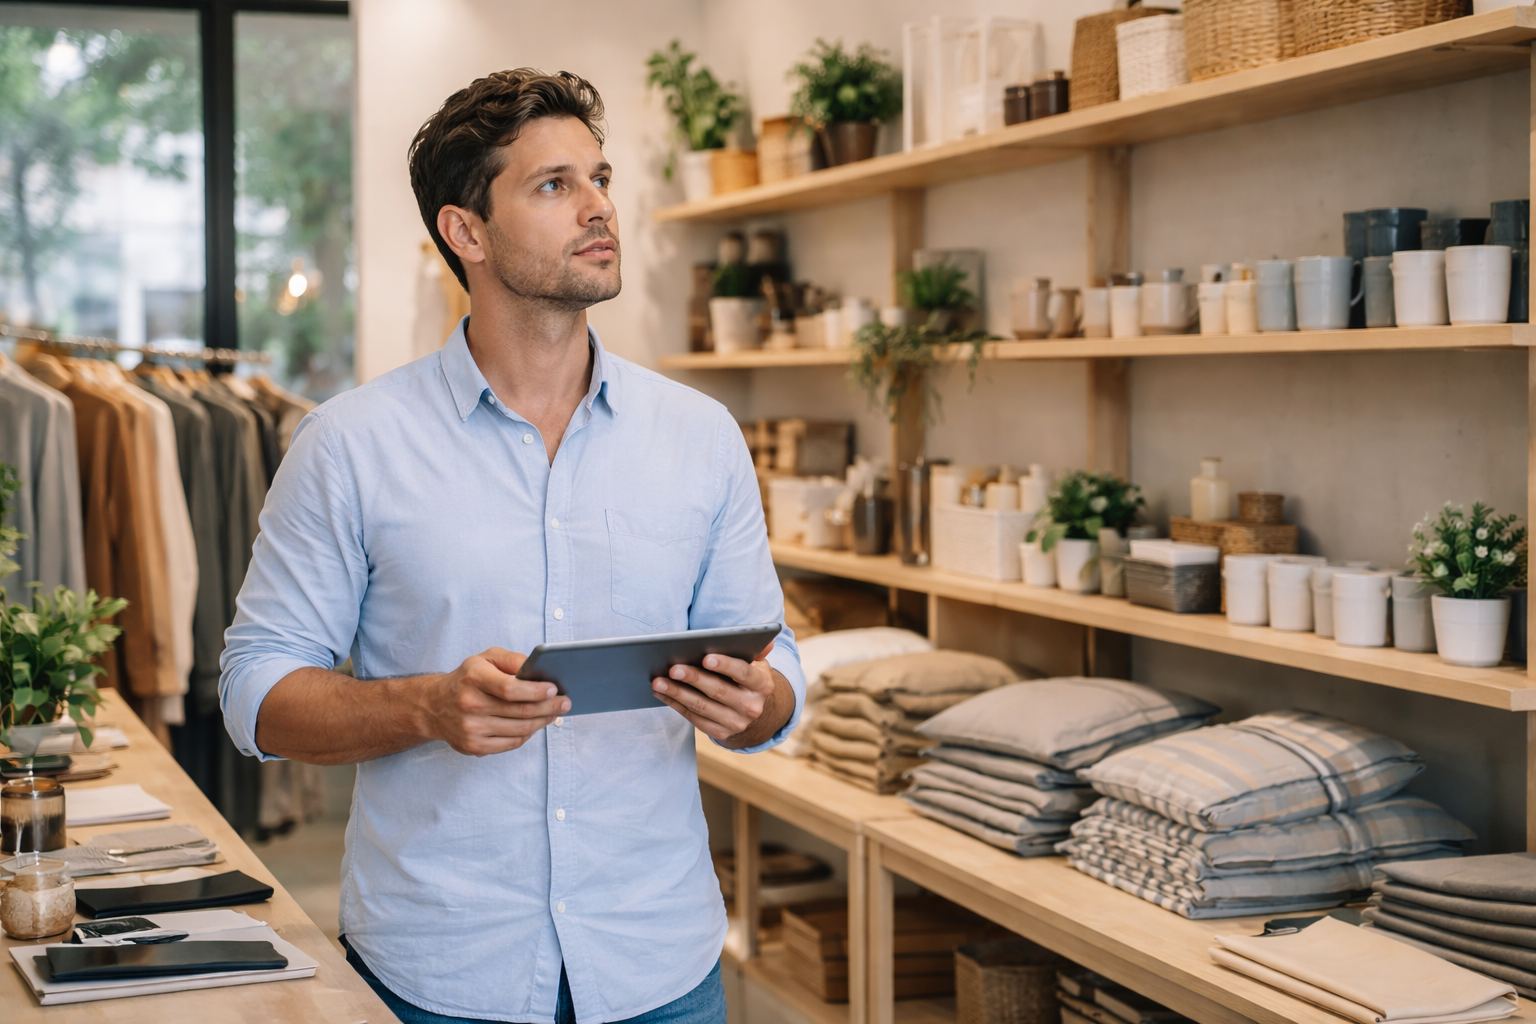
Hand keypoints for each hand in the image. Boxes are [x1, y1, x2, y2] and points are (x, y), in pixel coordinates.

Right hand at [411, 647, 569, 755]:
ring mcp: (470, 729)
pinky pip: (510, 744)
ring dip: (542, 722)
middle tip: (565, 703)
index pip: (510, 689)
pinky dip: (528, 735)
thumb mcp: (485, 658)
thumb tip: (537, 670)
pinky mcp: (472, 746)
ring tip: (555, 713)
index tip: (554, 689)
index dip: (535, 691)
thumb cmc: (467, 678)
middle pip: (520, 712)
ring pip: (519, 730)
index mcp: (473, 678)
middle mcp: (470, 705)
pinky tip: (536, 725)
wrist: (433, 706)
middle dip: (549, 708)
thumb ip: (512, 660)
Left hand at [652, 644, 792, 748]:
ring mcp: (736, 723)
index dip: (726, 665)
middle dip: (694, 679)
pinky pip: (694, 718)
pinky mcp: (720, 733)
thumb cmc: (748, 680)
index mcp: (762, 685)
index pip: (744, 673)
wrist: (753, 713)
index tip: (706, 658)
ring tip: (658, 682)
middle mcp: (751, 707)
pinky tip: (662, 693)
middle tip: (673, 669)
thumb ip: (757, 651)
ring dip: (678, 693)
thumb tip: (766, 641)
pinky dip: (675, 705)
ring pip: (702, 706)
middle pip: (719, 691)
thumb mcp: (757, 665)